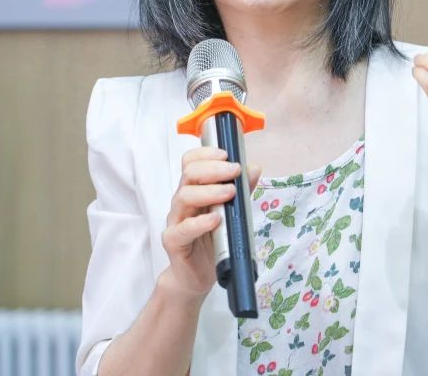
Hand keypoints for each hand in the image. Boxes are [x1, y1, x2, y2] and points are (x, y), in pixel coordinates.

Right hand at [162, 145, 261, 300]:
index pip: (191, 162)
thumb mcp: (232, 212)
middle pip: (189, 173)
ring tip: (230, 193)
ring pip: (184, 196)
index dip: (206, 153)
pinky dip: (200, 222)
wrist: (197, 276)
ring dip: (210, 191)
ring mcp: (176, 220)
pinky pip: (183, 229)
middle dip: (214, 168)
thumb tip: (254, 168)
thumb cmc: (213, 240)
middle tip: (235, 170)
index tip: (227, 154)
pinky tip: (216, 220)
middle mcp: (182, 201)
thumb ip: (241, 190)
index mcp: (194, 189)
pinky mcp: (174, 242)